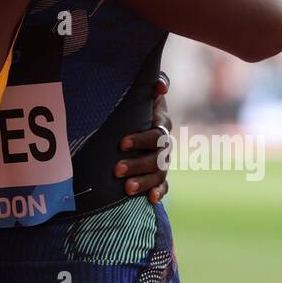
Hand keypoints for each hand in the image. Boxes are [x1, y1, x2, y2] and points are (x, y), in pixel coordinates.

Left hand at [113, 71, 172, 202]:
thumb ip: (156, 82)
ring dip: (144, 182)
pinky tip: (152, 200)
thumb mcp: (145, 91)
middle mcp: (164, 144)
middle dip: (137, 165)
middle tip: (117, 170)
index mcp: (161, 124)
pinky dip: (160, 192)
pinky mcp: (159, 173)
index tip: (121, 143)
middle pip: (156, 158)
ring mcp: (163, 160)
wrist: (140, 114)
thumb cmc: (139, 101)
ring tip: (127, 189)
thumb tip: (160, 86)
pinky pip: (164, 185)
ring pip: (159, 174)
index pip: (155, 134)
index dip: (140, 140)